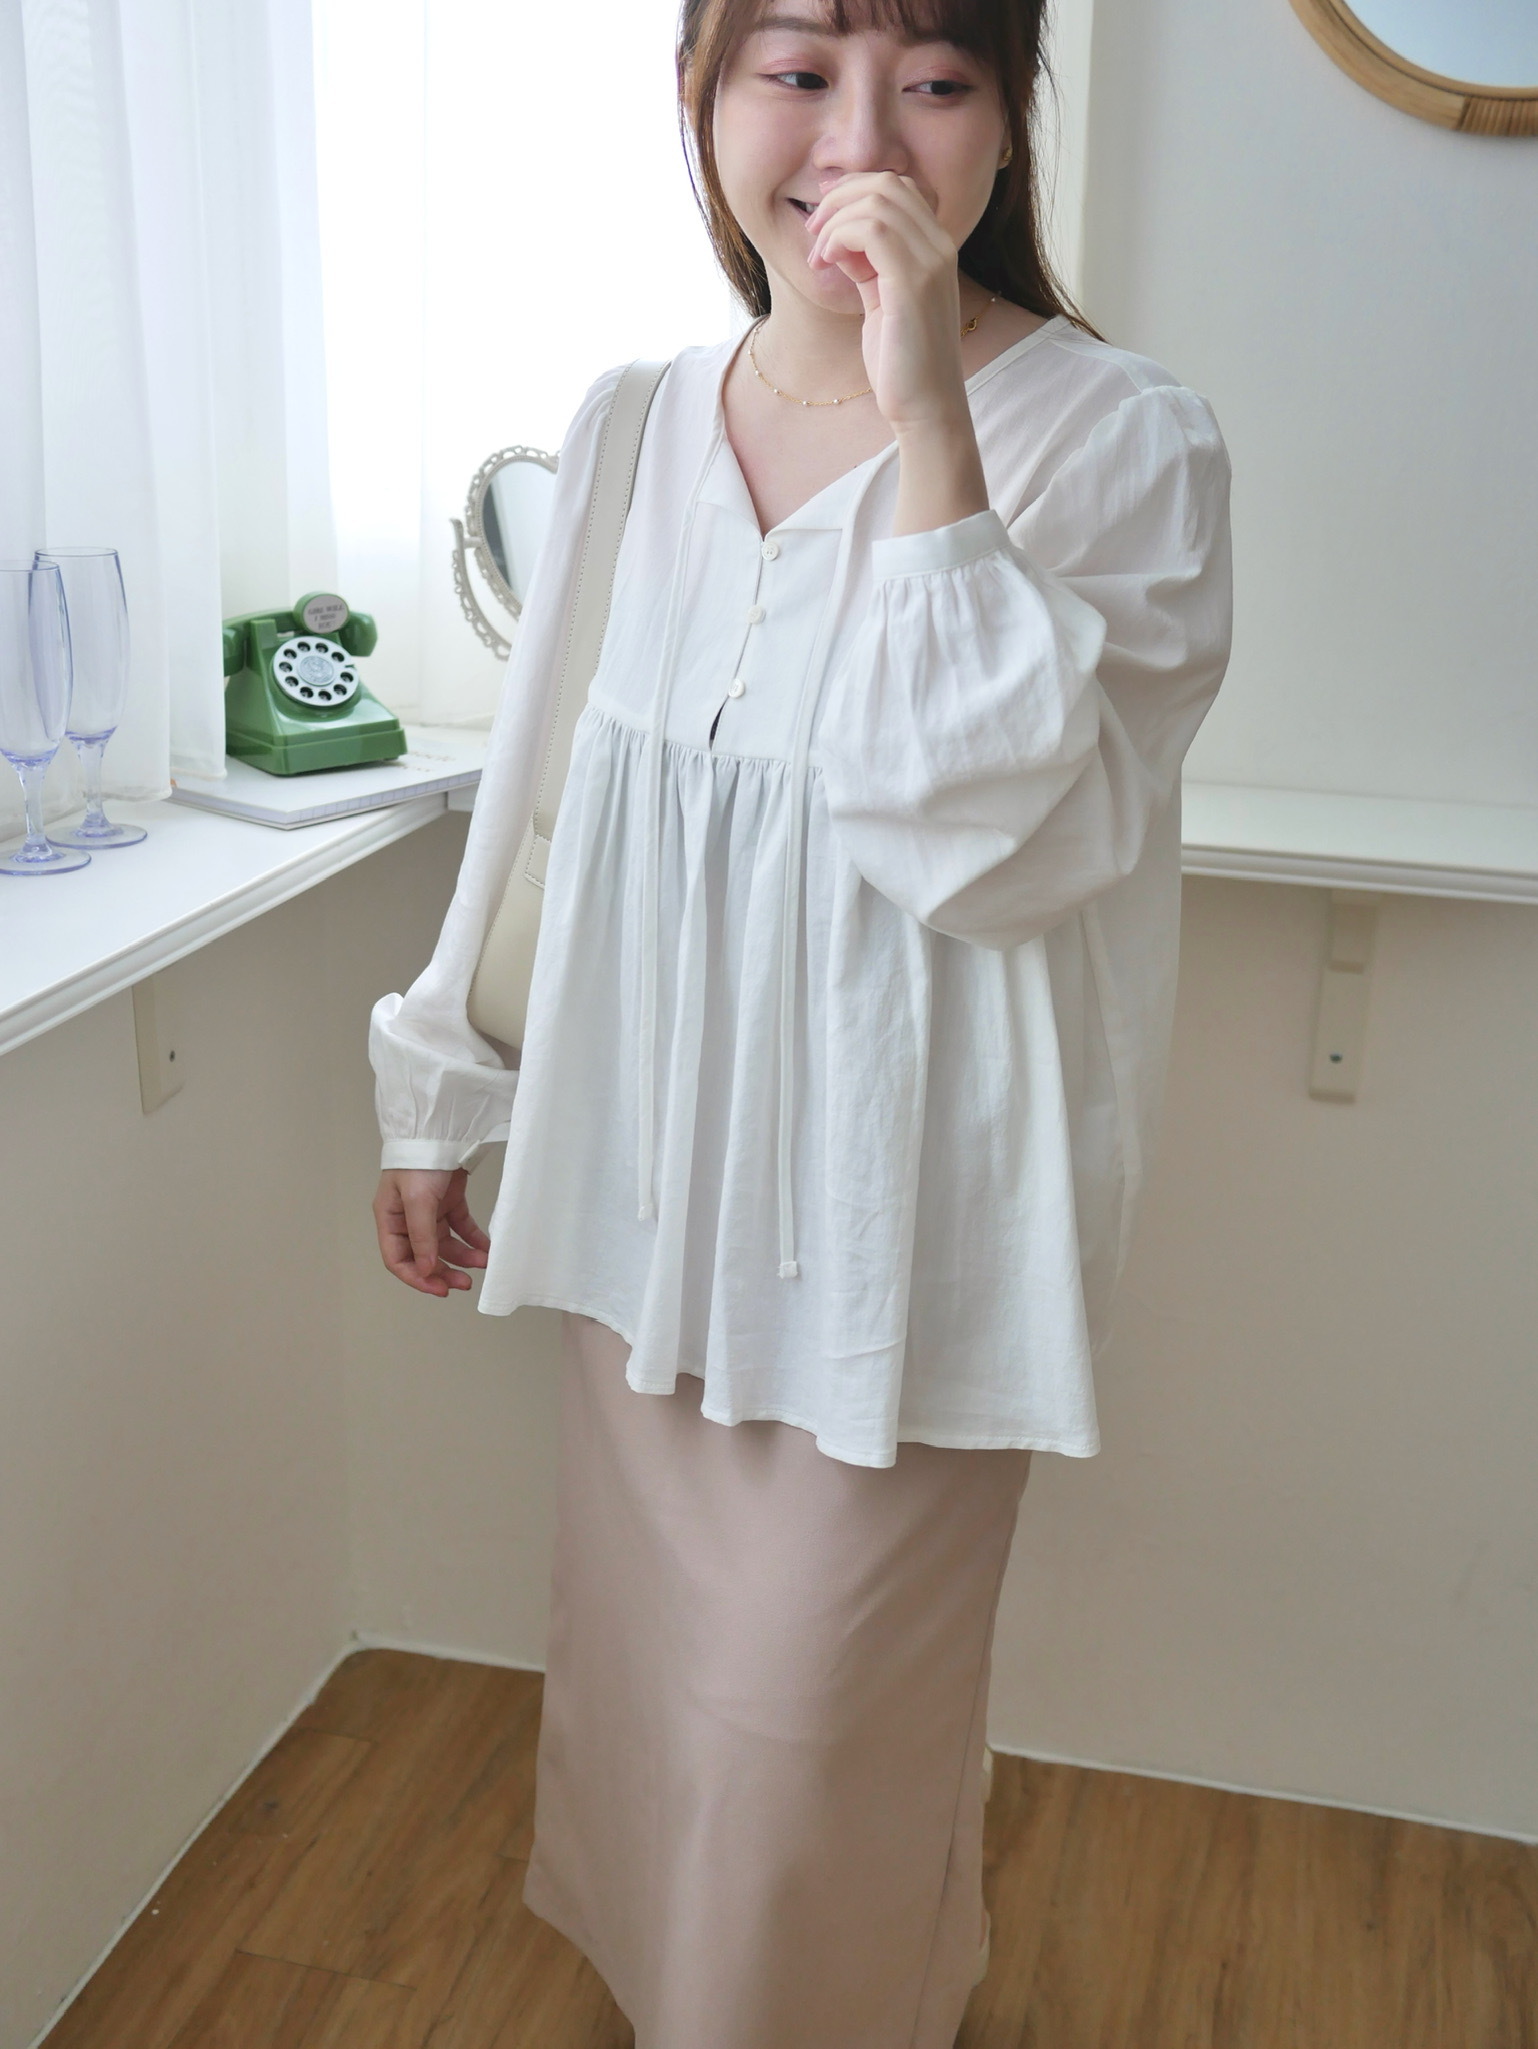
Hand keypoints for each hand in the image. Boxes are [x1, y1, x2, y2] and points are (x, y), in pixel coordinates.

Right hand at [373, 1167, 489, 1297]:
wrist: (442, 1128)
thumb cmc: (420, 1162)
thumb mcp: (418, 1201)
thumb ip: (422, 1237)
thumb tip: (427, 1270)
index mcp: (390, 1219)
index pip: (398, 1259)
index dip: (417, 1278)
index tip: (440, 1290)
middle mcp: (407, 1217)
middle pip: (424, 1255)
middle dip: (444, 1271)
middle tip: (464, 1284)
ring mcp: (429, 1209)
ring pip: (445, 1243)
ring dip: (463, 1256)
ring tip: (483, 1263)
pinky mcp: (449, 1200)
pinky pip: (461, 1227)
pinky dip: (473, 1239)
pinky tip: (487, 1248)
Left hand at [805, 171, 988, 534]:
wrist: (925, 408)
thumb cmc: (902, 364)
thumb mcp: (881, 303)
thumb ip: (868, 266)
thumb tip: (841, 240)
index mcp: (936, 249)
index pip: (899, 186)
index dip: (855, 194)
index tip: (826, 228)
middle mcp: (940, 247)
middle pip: (887, 183)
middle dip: (839, 200)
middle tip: (813, 235)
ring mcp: (931, 262)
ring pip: (877, 200)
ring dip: (834, 220)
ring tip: (819, 256)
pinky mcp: (913, 283)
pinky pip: (871, 229)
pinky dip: (839, 237)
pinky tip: (826, 263)